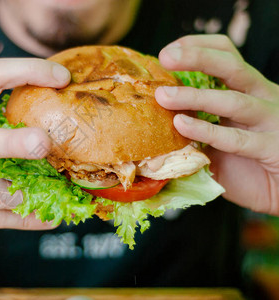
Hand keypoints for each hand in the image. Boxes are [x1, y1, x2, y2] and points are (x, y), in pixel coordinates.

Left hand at [155, 34, 278, 214]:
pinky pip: (237, 138)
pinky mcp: (272, 147)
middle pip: (231, 66)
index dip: (198, 46)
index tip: (168, 51)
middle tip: (166, 57)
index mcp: (248, 89)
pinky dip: (207, 131)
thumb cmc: (247, 163)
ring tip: (164, 96)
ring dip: (195, 97)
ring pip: (232, 100)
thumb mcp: (218, 137)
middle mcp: (262, 97)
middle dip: (197, 58)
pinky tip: (182, 125)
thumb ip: (195, 125)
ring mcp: (270, 120)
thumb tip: (152, 121)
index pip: (227, 54)